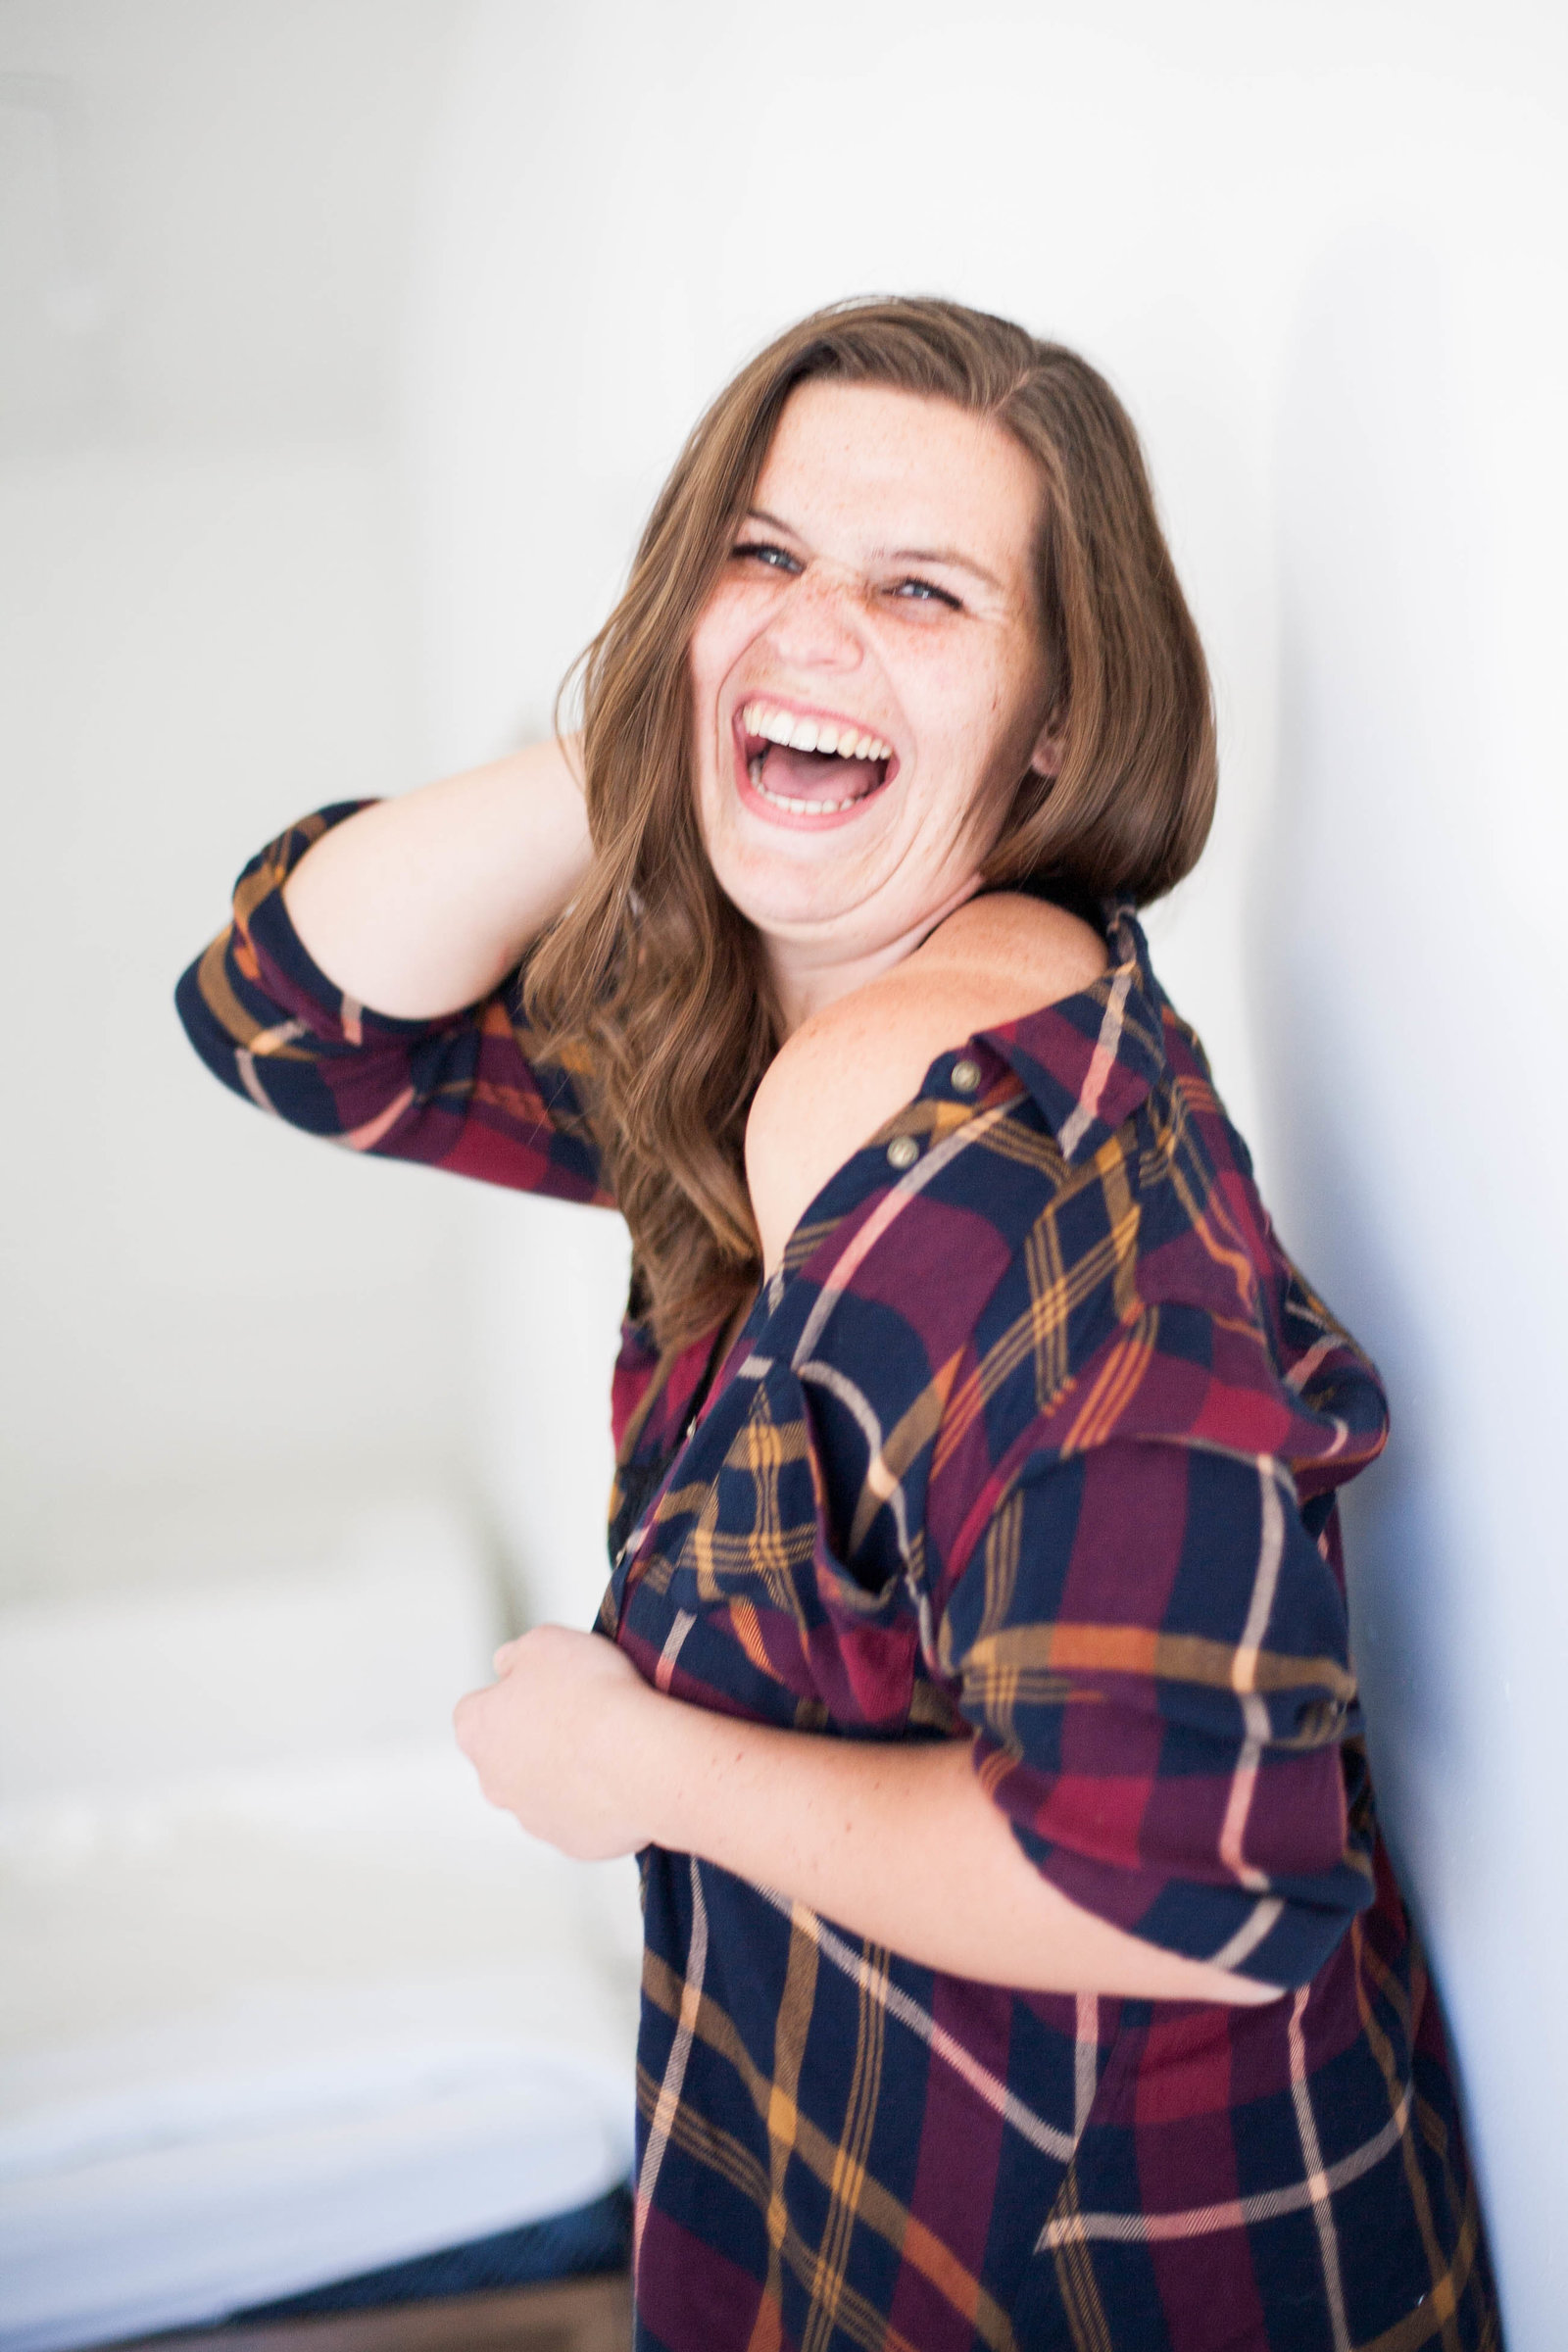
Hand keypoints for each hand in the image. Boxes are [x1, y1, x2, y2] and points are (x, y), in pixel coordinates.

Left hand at [453, 1624, 657, 1858]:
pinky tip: (622, 1777)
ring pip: (542, 1790)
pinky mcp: (571, 1842)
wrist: (640, 1758)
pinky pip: (580, 1817)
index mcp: (477, 1730)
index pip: (477, 1709)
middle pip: (508, 1755)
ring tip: (607, 1747)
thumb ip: (515, 1654)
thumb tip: (507, 1665)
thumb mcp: (544, 1642)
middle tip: (579, 1716)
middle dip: (536, 1739)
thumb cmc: (591, 1695)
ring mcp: (532, 1818)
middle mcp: (494, 1782)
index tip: (545, 1685)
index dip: (513, 1694)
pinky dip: (596, 1801)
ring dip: (566, 1772)